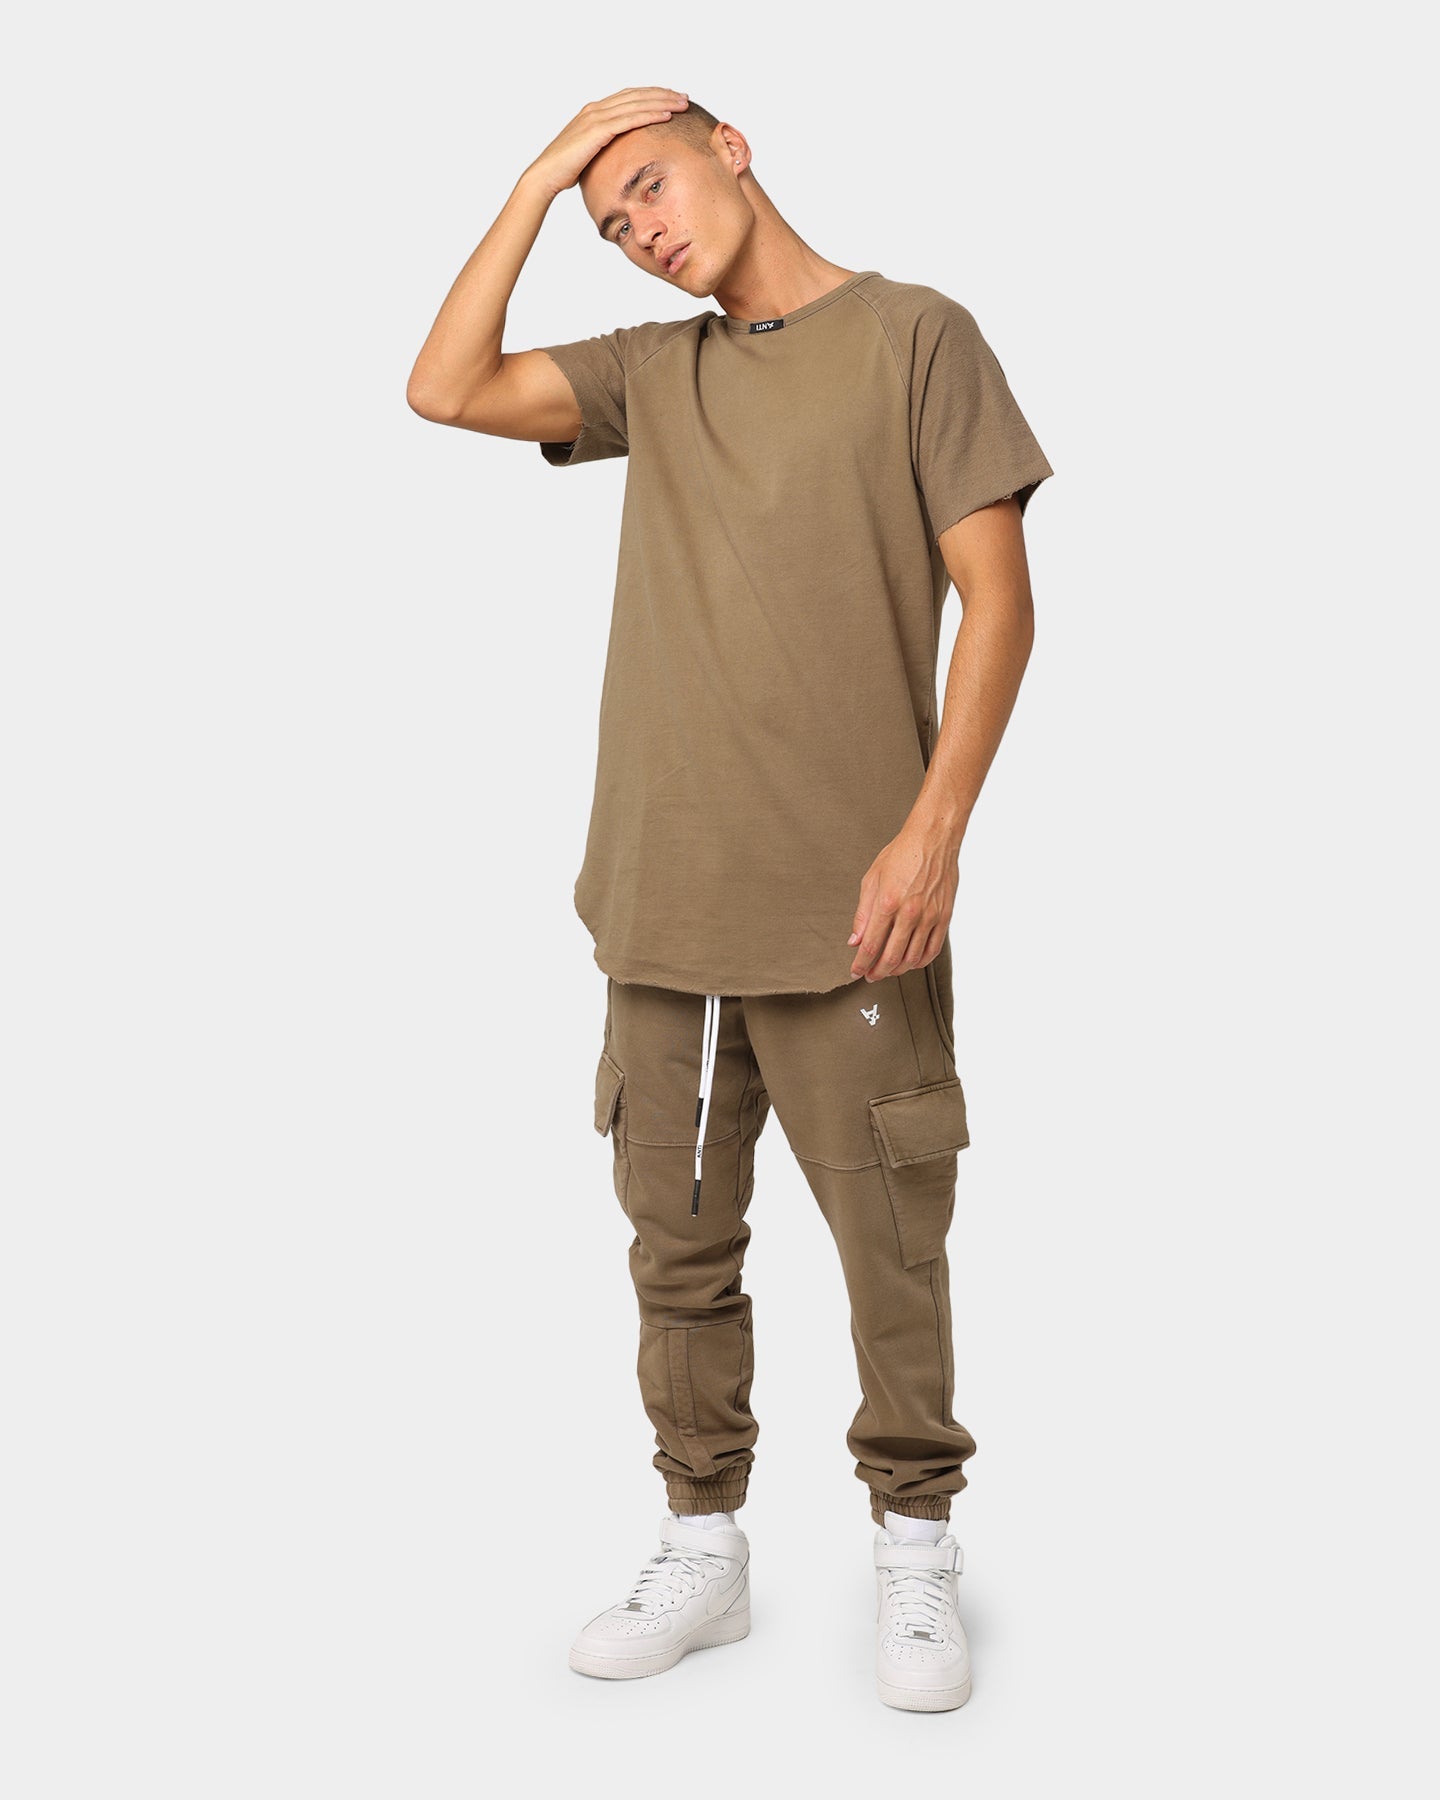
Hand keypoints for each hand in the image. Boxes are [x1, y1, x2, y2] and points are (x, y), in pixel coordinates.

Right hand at [526, 88, 689, 198]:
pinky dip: (650, 115)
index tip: (672, 99)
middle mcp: (596, 109)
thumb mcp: (589, 154)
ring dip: (662, 102)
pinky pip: (630, 119)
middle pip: (636, 95)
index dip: (652, 95)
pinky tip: (666, 115)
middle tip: (684, 97)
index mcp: (594, 112)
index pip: (629, 97)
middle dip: (662, 94)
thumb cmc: (565, 171)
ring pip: (636, 104)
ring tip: (682, 103)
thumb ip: (603, 147)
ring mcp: (596, 117)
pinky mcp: (598, 130)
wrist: (545, 175)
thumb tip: (616, 156)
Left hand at [847, 824, 957, 981]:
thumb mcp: (872, 880)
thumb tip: (855, 940)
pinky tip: (910, 962)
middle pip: (891, 957)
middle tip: (870, 975)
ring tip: (888, 970)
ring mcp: (929, 917)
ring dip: (897, 970)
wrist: (932, 840)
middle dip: (877, 972)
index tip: (855, 971)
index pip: (870, 946)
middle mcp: (909, 913)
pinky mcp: (944, 917)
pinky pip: (933, 950)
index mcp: (887, 903)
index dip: (860, 964)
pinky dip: (920, 962)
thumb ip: (863, 914)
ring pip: (912, 958)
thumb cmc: (901, 855)